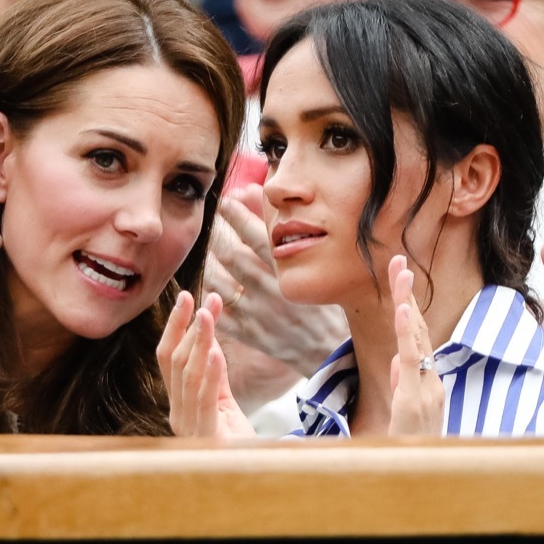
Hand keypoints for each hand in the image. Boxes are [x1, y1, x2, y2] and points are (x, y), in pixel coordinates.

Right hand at [157, 291, 256, 437]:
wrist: (250, 478)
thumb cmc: (235, 442)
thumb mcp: (223, 400)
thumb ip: (215, 371)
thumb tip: (209, 335)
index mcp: (178, 404)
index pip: (168, 358)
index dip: (175, 326)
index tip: (185, 296)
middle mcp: (177, 414)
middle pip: (175, 363)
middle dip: (187, 327)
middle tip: (200, 299)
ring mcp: (190, 428)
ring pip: (188, 376)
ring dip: (198, 342)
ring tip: (208, 315)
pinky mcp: (208, 437)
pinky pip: (206, 400)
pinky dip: (210, 373)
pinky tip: (216, 352)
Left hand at [206, 186, 348, 376]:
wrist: (333, 348)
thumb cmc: (327, 299)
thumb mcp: (317, 263)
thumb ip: (288, 230)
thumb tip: (264, 196)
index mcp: (291, 273)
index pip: (256, 235)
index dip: (237, 215)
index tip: (227, 201)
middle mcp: (272, 292)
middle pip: (232, 256)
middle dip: (219, 234)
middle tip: (216, 222)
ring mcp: (258, 315)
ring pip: (220, 282)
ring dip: (210, 262)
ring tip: (212, 250)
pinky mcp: (251, 334)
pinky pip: (220, 312)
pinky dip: (211, 296)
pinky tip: (212, 282)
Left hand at [387, 256, 444, 435]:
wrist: (418, 485)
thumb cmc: (410, 452)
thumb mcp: (405, 414)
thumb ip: (403, 386)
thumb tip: (398, 361)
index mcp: (428, 383)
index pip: (417, 336)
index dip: (408, 304)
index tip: (400, 274)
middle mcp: (431, 383)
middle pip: (418, 329)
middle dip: (406, 293)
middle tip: (398, 260)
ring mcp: (427, 391)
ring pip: (417, 340)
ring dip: (408, 303)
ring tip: (401, 272)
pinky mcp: (416, 402)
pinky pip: (413, 363)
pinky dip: (409, 335)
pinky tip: (405, 310)